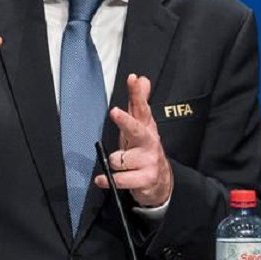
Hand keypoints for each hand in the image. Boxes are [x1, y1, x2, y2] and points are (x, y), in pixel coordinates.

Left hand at [93, 73, 172, 206]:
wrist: (159, 181)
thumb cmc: (142, 149)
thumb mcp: (140, 126)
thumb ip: (138, 103)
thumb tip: (142, 79)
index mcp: (146, 127)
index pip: (141, 107)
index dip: (137, 93)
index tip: (133, 78)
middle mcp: (149, 142)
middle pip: (136, 129)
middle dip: (125, 121)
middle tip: (115, 112)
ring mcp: (149, 161)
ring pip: (120, 159)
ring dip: (114, 163)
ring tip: (119, 166)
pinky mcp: (146, 179)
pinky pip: (120, 179)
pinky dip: (108, 180)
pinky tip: (101, 179)